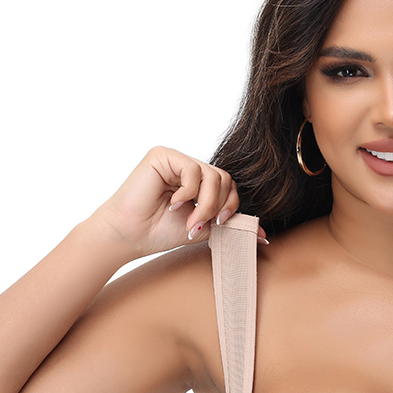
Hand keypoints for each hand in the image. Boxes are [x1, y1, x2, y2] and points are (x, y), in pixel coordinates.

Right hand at [89, 146, 267, 257]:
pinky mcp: (162, 155)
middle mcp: (188, 168)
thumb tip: (263, 236)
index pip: (229, 186)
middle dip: (219, 207)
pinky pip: (193, 171)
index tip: (223, 226)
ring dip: (206, 204)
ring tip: (189, 220)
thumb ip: (227, 224)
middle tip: (201, 226)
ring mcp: (175, 159)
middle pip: (226, 179)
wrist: (129, 236)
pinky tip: (172, 204)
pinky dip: (188, 193)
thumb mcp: (202, 228)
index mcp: (198, 182)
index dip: (232, 206)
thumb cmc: (159, 232)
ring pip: (213, 176)